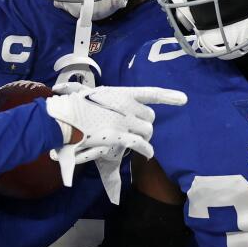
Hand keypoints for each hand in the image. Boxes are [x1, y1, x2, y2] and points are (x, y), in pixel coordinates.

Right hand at [45, 85, 187, 160]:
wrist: (63, 118)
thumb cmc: (73, 107)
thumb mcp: (92, 95)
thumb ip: (107, 101)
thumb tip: (115, 106)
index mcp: (121, 92)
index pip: (150, 92)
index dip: (169, 96)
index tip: (184, 99)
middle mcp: (126, 105)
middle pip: (150, 118)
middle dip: (146, 125)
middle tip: (137, 130)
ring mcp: (124, 120)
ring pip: (147, 131)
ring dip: (145, 138)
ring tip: (138, 143)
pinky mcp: (120, 136)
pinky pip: (141, 144)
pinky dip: (146, 149)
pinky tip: (149, 154)